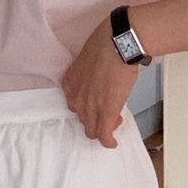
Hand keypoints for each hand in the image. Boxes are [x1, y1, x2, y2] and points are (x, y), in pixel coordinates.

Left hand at [61, 14, 139, 147]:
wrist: (118, 44)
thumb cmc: (106, 44)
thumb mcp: (88, 59)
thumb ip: (89, 74)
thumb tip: (100, 79)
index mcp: (70, 83)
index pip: (74, 104)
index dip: (87, 106)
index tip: (97, 103)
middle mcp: (75, 98)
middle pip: (82, 118)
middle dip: (96, 117)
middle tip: (110, 111)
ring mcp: (90, 107)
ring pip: (92, 130)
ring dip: (103, 128)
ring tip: (115, 120)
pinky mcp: (106, 113)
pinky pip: (104, 135)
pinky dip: (108, 142)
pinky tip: (112, 143)